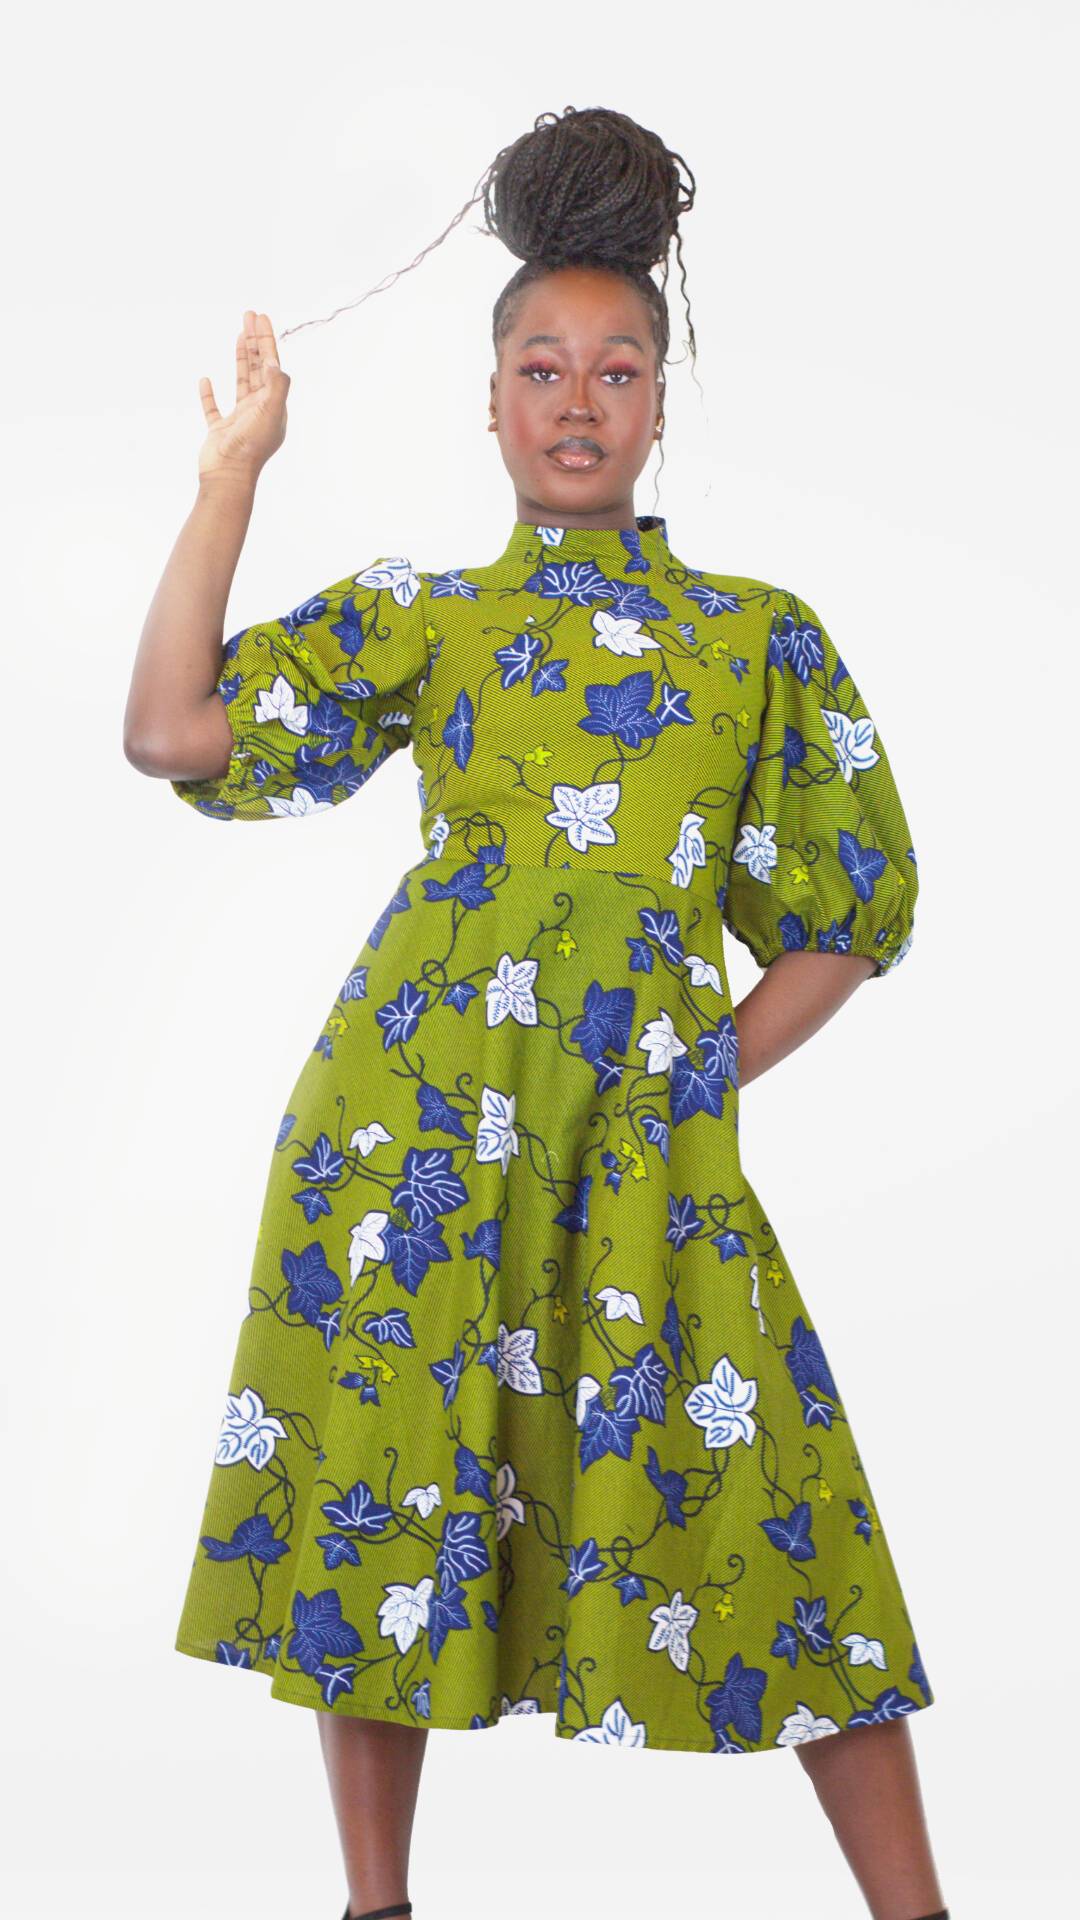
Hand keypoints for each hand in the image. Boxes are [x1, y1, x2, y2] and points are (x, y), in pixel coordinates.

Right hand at [197, 310, 289, 484]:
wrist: (228, 476)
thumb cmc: (251, 447)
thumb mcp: (271, 411)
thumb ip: (276, 384)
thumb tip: (273, 361)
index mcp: (273, 405)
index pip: (271, 365)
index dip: (267, 340)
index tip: (260, 317)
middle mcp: (258, 410)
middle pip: (257, 367)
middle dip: (254, 340)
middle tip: (249, 315)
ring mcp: (238, 420)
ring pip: (240, 381)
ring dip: (239, 357)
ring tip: (238, 334)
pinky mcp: (219, 430)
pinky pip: (213, 407)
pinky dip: (209, 393)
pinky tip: (206, 379)